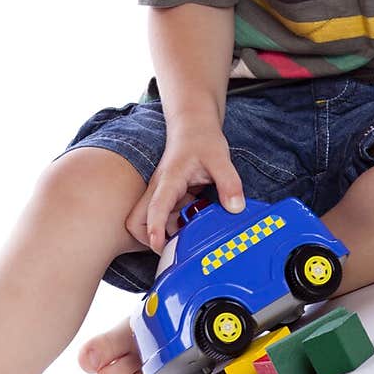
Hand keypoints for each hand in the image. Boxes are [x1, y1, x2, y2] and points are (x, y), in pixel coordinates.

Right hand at [125, 123, 245, 252]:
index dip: (155, 228)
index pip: (156, 207)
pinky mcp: (170, 198)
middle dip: (150, 239)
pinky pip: (168, 219)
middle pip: (137, 221)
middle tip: (176, 247)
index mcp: (169, 180)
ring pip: (153, 223)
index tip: (158, 246)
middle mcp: (159, 190)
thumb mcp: (220, 159)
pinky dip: (179, 226)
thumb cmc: (202, 139)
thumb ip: (229, 183)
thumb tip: (236, 208)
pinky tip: (198, 222)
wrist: (193, 126)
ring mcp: (163, 195)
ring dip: (169, 234)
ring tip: (195, 236)